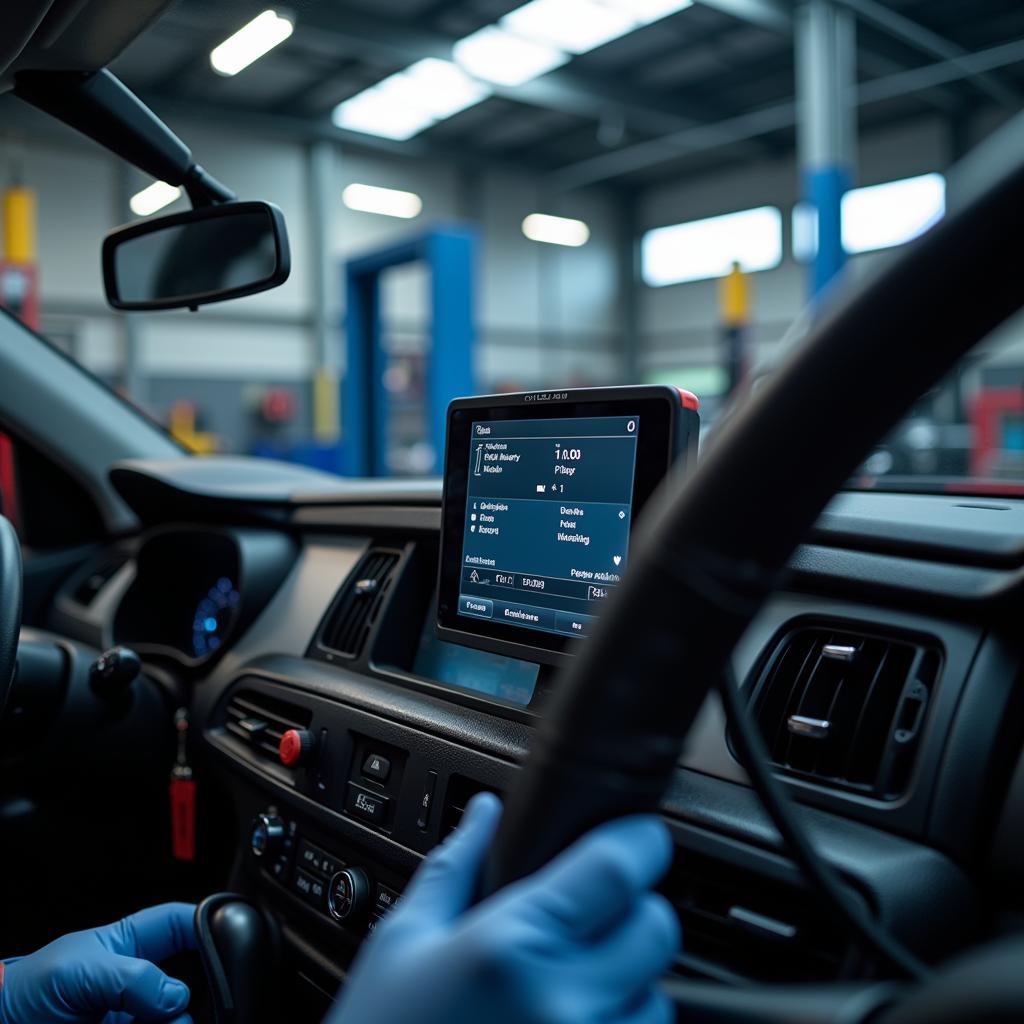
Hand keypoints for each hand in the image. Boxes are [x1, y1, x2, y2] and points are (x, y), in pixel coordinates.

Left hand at [0, 903, 196, 1023]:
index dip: (207, 925)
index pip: (181, 924)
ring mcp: (133, 1018)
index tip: (228, 937)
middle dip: (199, 993)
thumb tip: (176, 995)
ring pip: (178, 1020)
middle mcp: (139, 984)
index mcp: (130, 945)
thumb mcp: (77, 970)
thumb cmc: (26, 993)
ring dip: (177, 1023)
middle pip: (191, 981)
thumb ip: (131, 976)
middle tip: (183, 1008)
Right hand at [330, 793, 679, 1023]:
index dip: (638, 844)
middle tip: (591, 919)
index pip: (617, 871)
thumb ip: (456, 867)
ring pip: (658, 997)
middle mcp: (560, 1005)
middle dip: (633, 913)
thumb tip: (485, 810)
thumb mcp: (403, 942)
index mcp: (510, 946)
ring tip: (566, 991)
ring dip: (629, 984)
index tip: (637, 838)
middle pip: (657, 930)